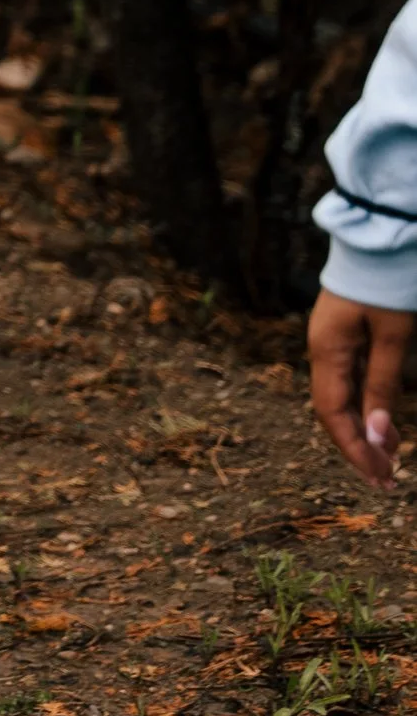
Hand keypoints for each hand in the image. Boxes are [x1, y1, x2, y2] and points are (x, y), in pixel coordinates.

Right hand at [306, 287, 410, 488]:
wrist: (378, 236)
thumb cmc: (387, 281)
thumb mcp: (393, 336)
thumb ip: (383, 386)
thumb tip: (376, 437)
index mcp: (327, 351)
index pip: (333, 413)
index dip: (354, 449)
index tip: (380, 477)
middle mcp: (322, 350)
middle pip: (333, 410)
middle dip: (358, 447)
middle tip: (387, 480)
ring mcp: (330, 342)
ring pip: (341, 398)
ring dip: (363, 429)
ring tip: (391, 457)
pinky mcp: (343, 336)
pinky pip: (349, 381)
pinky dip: (366, 406)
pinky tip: (384, 422)